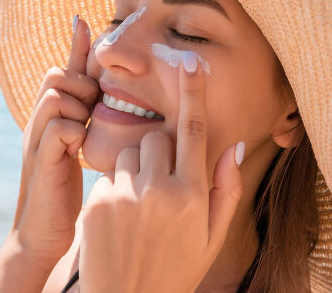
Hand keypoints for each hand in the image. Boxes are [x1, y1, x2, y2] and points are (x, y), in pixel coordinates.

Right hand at [10, 15, 99, 267]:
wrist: (42, 235)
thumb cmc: (65, 192)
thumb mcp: (78, 150)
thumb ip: (85, 123)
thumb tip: (103, 99)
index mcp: (51, 118)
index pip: (62, 71)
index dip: (74, 46)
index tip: (83, 19)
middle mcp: (39, 123)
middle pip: (55, 74)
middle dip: (79, 83)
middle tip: (91, 108)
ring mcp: (37, 140)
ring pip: (55, 95)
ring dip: (77, 105)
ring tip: (85, 129)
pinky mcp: (40, 161)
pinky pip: (57, 127)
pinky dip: (73, 132)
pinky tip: (80, 150)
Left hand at [79, 51, 243, 292]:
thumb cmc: (177, 269)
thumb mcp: (211, 237)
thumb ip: (226, 190)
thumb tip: (234, 144)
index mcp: (193, 196)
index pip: (194, 131)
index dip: (193, 92)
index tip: (189, 61)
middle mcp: (160, 191)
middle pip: (156, 138)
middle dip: (159, 152)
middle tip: (159, 185)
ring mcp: (126, 196)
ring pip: (129, 154)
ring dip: (135, 170)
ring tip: (138, 209)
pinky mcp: (98, 202)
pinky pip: (108, 175)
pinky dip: (115, 188)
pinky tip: (119, 221)